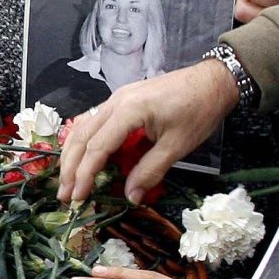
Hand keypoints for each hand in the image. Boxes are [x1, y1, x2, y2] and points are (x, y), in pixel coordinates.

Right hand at [57, 59, 237, 203]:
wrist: (213, 81)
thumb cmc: (199, 110)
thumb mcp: (177, 146)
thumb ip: (151, 171)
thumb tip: (130, 196)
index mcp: (129, 110)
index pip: (98, 147)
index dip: (85, 174)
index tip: (78, 197)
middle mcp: (116, 101)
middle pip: (81, 135)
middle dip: (70, 167)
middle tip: (64, 194)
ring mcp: (117, 98)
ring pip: (83, 126)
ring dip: (72, 153)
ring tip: (67, 179)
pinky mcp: (122, 99)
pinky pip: (94, 119)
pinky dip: (83, 139)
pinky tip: (81, 154)